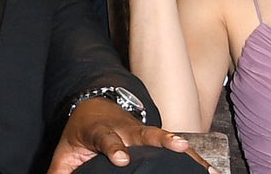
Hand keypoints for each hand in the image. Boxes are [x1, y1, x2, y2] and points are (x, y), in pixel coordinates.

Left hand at [47, 98, 210, 172]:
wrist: (96, 104)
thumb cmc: (80, 133)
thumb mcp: (65, 151)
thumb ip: (59, 173)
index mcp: (100, 130)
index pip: (107, 138)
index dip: (114, 147)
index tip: (121, 159)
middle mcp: (125, 128)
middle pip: (144, 133)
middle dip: (161, 140)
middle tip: (178, 146)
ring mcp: (142, 131)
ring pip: (163, 138)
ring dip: (183, 148)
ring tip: (200, 159)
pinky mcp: (154, 138)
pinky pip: (174, 147)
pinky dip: (193, 157)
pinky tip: (211, 170)